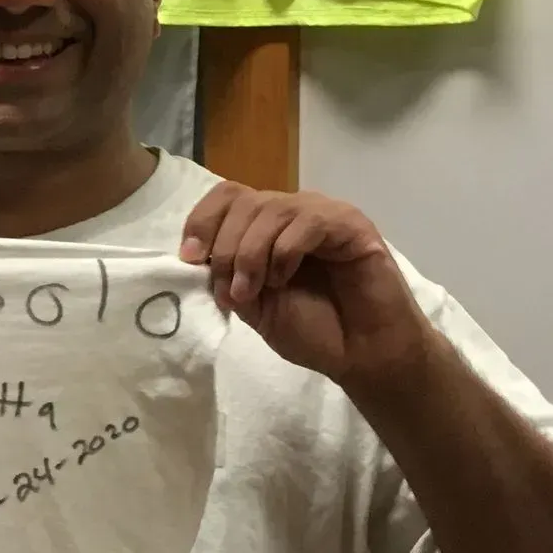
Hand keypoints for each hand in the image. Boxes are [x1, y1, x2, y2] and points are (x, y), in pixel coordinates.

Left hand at [180, 183, 433, 392]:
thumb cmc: (312, 330)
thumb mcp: (254, 306)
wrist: (361, 354)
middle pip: (243, 201)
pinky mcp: (351, 224)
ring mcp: (322, 215)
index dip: (202, 221)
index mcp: (266, 228)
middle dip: (226, 248)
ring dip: (251, 253)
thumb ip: (228, 277)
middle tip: (233, 291)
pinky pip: (308, 221)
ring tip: (253, 291)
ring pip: (272, 208)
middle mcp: (292, 213)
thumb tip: (198, 256)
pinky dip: (285, 251)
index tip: (190, 258)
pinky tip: (285, 278)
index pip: (227, 197)